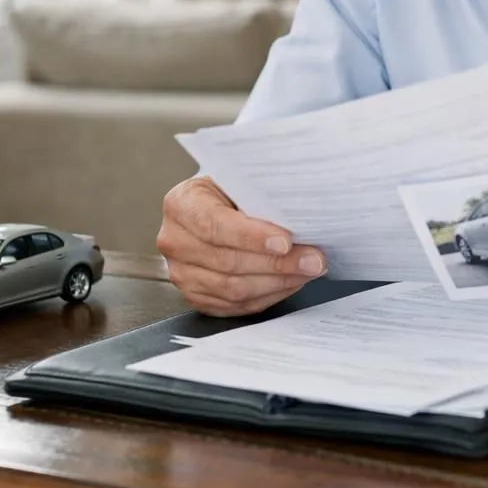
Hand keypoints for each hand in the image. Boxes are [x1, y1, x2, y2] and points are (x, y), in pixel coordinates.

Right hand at [157, 176, 327, 315]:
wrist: (213, 208)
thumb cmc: (229, 192)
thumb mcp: (239, 182)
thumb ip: (260, 197)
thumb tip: (301, 218)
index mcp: (181, 204)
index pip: (215, 225)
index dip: (252, 237)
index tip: (286, 242)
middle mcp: (174, 240)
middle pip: (227, 261)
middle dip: (277, 263)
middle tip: (312, 259)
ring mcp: (181, 273)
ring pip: (232, 288)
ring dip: (277, 282)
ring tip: (307, 271)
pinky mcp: (195, 296)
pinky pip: (235, 305)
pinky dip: (268, 296)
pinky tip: (290, 282)